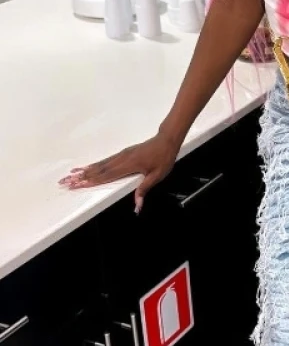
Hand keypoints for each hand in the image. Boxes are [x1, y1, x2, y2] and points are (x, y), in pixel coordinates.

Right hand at [59, 131, 180, 212]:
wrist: (166, 140)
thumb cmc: (163, 158)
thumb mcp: (157, 176)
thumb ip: (144, 189)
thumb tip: (137, 205)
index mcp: (128, 166)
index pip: (106, 176)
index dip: (90, 182)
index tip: (77, 185)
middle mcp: (121, 160)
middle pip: (97, 171)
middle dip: (80, 177)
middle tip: (65, 181)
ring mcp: (121, 156)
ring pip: (99, 165)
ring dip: (84, 170)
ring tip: (70, 175)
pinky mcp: (122, 154)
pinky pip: (105, 161)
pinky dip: (93, 165)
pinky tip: (87, 167)